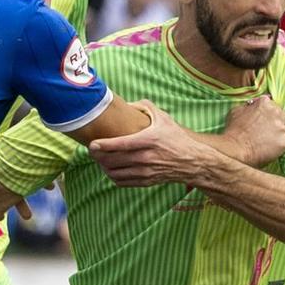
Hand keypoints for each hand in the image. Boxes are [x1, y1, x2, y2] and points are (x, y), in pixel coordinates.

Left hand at [90, 102, 213, 187]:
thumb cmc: (176, 138)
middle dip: (98, 156)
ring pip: (115, 173)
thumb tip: (126, 102)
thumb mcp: (163, 117)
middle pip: (113, 160)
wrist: (192, 161)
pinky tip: (112, 168)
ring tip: (101, 159)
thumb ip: (144, 106)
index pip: (120, 144)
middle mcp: (146, 157)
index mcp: (148, 140)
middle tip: (93, 150)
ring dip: (104, 167)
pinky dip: (113, 176)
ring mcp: (145, 172)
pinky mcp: (146, 181)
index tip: (92, 144)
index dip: (102, 145)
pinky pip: (122, 182)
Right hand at [222, 96, 284, 166]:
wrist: (234, 150)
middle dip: (284, 123)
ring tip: (267, 144)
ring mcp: (281, 128)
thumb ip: (249, 106)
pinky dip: (278, 148)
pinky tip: (268, 150)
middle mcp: (276, 113)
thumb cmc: (233, 132)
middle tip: (273, 132)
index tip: (267, 121)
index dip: (272, 115)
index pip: (276, 106)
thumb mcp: (237, 111)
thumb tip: (253, 105)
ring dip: (280, 137)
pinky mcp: (284, 142)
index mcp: (265, 103)